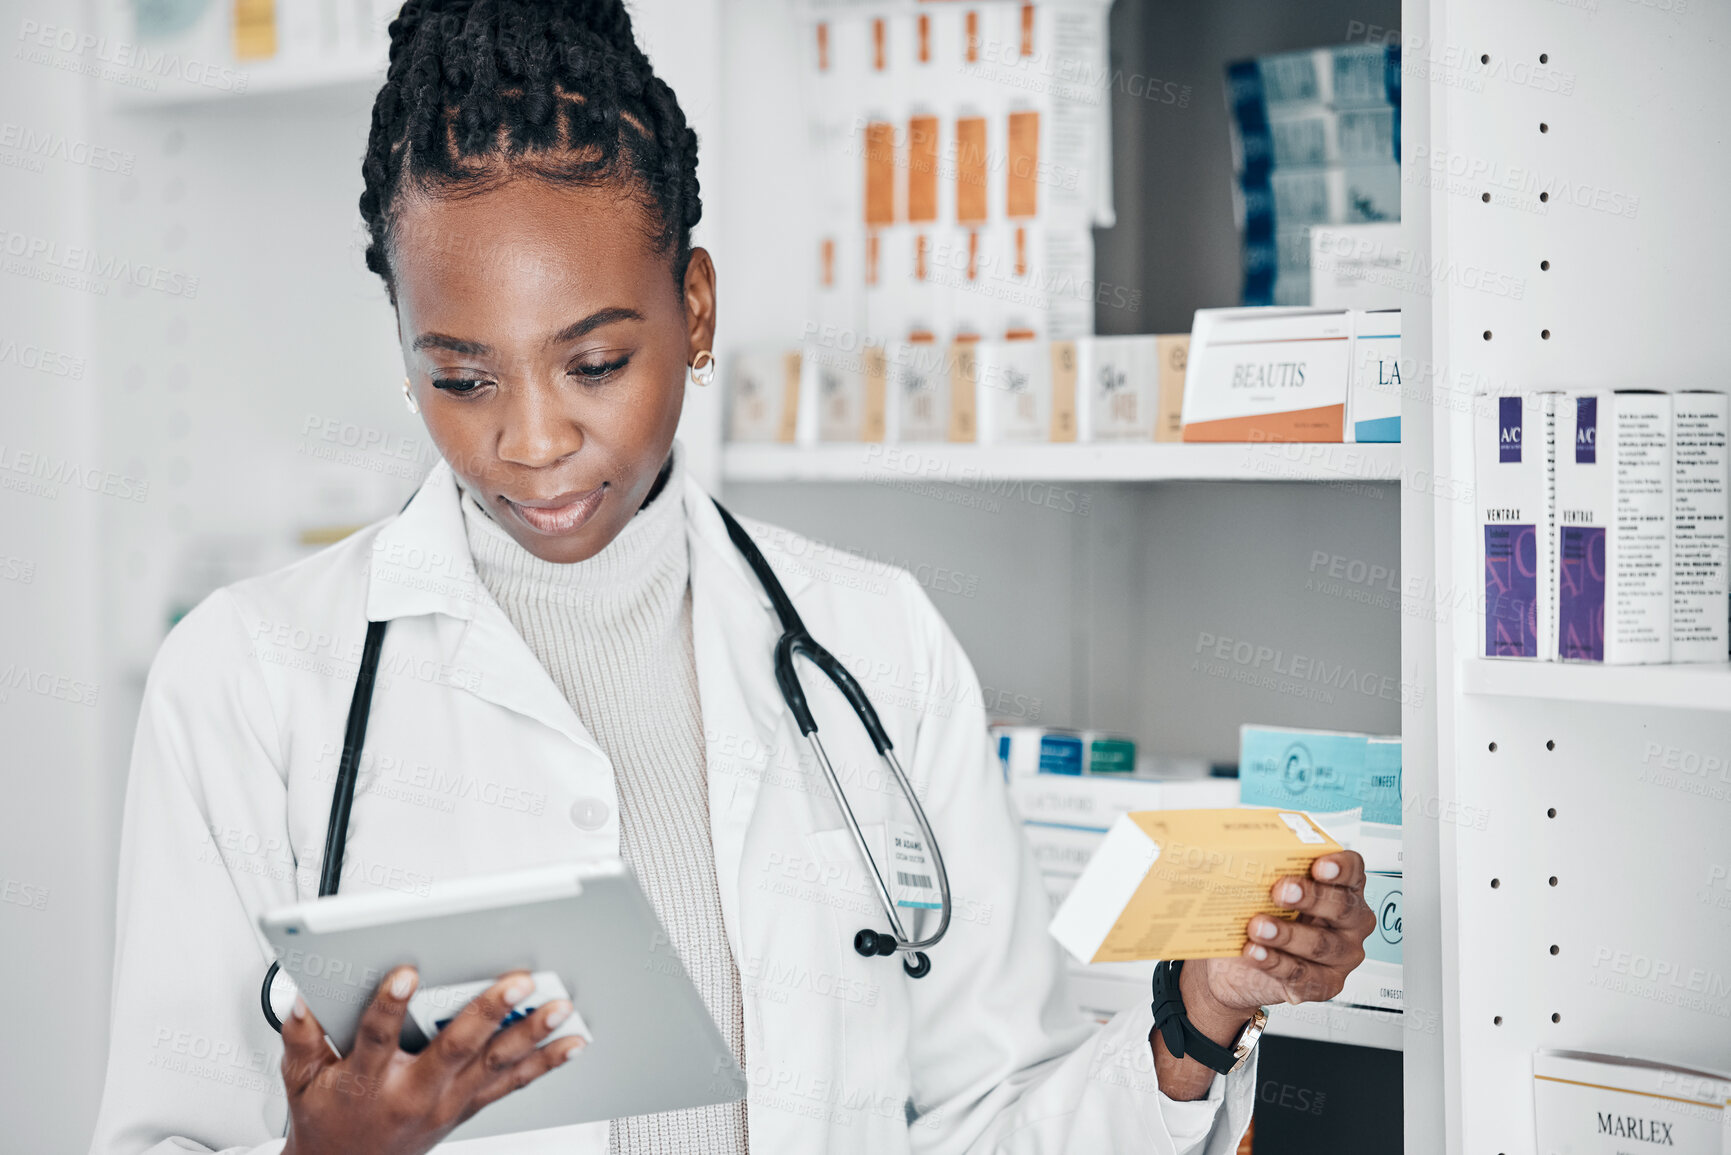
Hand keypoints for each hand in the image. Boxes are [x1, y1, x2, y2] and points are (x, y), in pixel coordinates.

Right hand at [280, 967, 584, 1154]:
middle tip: (519, 980)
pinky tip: (571, 1043)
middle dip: (489, 1011)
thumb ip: (300, 1036)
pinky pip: (512, 1085)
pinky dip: (544, 1063)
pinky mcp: (468, 1107)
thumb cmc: (328, 1118)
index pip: (378, 1038)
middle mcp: (414, 1092)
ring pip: (495, 1066)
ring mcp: (447, 1103)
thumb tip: (304, 999)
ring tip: (559, 1007)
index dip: (390, 1005)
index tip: (406, 973)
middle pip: (455, 1048)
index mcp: (367, 1080)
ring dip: (531, 1035)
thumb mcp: (298, 1079)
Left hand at [1198, 850, 1375, 1012]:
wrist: (1238, 964)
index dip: (1340, 866)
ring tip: (1257, 926)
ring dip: (1287, 934)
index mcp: (1342, 888)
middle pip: (1342, 907)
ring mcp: (1342, 956)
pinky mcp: (1326, 984)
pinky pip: (1304, 975)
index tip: (1319, 865)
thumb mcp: (1261, 890)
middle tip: (1280, 892)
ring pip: (1321, 944)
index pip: (1352, 871)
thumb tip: (1238, 855)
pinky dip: (1275, 962)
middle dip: (1311, 898)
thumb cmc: (1258, 915)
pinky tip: (1255, 952)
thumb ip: (1263, 873)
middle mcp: (1350, 922)